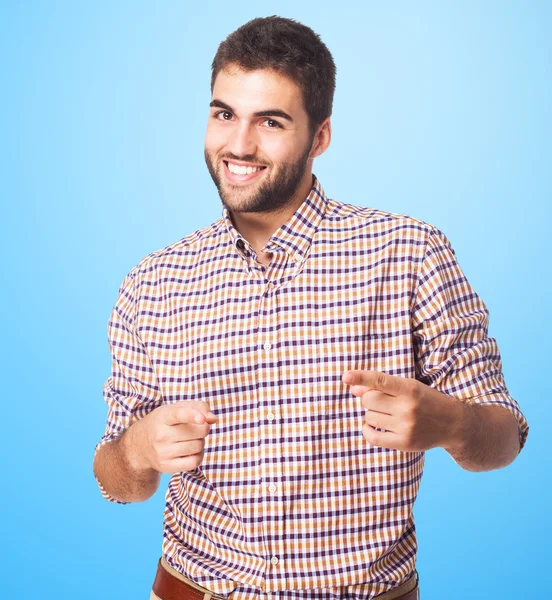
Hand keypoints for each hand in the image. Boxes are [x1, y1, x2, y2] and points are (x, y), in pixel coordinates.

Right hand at [126, 401, 217, 473]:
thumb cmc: (165, 422)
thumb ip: (199, 407)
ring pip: (198, 446)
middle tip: (195, 428)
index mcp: (163, 416)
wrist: (141, 444)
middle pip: (198, 431)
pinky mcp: (167, 466)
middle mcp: (161, 435)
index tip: (202, 419)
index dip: (192, 415)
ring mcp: (163, 452)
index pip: (179, 414)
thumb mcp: (177, 408)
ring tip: (191, 439)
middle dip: (203, 428)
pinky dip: (199, 455)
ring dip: (201, 441)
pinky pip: (195, 462)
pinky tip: (191, 451)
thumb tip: (213, 419)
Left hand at [342, 370, 462, 451]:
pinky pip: (372, 437)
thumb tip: (353, 389)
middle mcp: (407, 408)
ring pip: (369, 417)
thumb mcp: (408, 386)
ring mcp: (406, 427)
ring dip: (372, 414)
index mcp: (409, 389)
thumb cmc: (425, 401)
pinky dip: (368, 430)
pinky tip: (373, 426)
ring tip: (386, 413)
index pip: (380, 381)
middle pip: (369, 400)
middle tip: (381, 401)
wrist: (453, 424)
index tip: (345, 377)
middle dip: (369, 399)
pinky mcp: (404, 443)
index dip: (361, 377)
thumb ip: (381, 386)